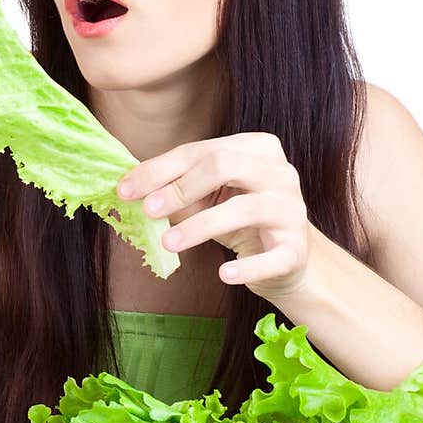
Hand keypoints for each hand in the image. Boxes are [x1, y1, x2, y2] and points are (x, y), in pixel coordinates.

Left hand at [117, 131, 311, 298]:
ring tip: (168, 243)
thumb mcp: (207, 200)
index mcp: (257, 149)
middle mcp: (280, 173)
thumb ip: (175, 191)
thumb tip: (130, 191)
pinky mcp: (296, 249)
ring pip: (246, 209)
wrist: (286, 259)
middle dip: (180, 187)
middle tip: (148, 210)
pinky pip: (272, 257)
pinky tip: (223, 273)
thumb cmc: (240, 220)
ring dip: (201, 226)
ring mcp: (292, 210)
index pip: (200, 151)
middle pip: (225, 166)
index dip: (159, 169)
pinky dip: (247, 266)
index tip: (126, 189)